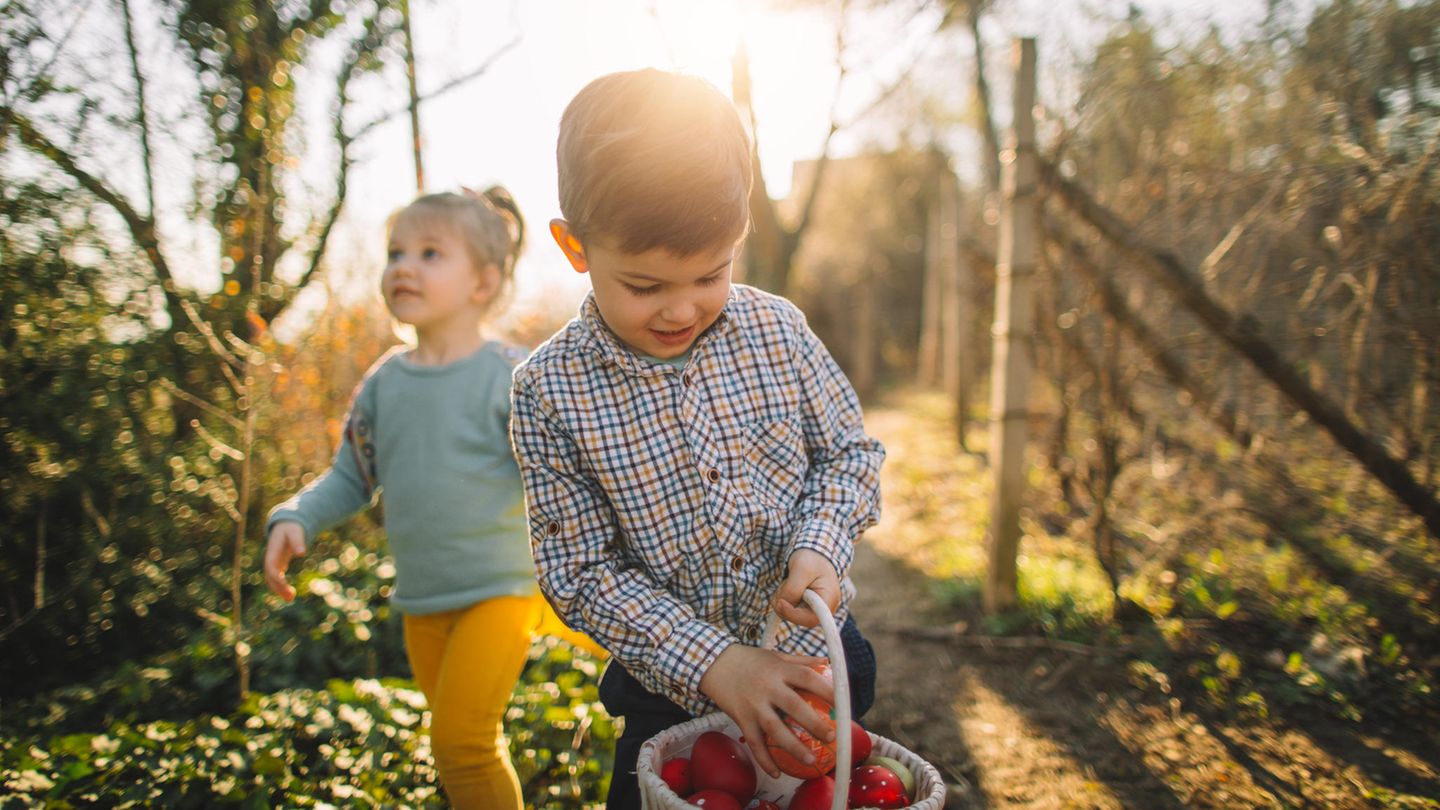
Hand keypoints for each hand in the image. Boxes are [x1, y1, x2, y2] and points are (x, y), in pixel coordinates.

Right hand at [263, 521, 306, 601]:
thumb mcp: (295, 532)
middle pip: (270, 576)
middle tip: (290, 597)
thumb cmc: (291, 528)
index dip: (276, 576)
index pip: (270, 566)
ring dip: (279, 590)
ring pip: (272, 580)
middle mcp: (270, 559)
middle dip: (278, 587)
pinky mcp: (278, 565)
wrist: (286, 525)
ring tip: (291, 598)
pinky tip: (290, 594)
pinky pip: (277, 579)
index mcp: (272, 551)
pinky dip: (281, 586)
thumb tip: (301, 553)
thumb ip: (297, 541)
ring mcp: (273, 563)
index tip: (284, 585)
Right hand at [699, 644, 835, 778]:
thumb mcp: (775, 655)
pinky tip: (776, 772)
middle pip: (794, 707)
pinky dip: (764, 759)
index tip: (843, 703)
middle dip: (814, 723)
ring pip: (775, 729)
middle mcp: (767, 687)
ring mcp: (753, 705)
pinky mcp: (741, 719)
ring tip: (810, 760)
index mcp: (779, 669)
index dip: (826, 690)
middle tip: (831, 737)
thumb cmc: (749, 660)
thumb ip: (800, 660)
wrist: (714, 664)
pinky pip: (754, 743)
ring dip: (793, 747)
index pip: (807, 678)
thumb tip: (827, 662)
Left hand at [773, 548, 840, 627]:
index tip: (780, 602)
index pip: (811, 619)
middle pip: (799, 618)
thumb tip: (782, 605)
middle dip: (785, 603)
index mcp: (829, 599)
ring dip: (783, 598)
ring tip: (789, 581)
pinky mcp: (805, 607)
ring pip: (791, 613)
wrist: (814, 554)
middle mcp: (824, 608)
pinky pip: (789, 609)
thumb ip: (792, 589)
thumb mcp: (801, 569)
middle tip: (783, 585)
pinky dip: (784, 598)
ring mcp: (815, 609)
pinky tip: (788, 586)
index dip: (793, 614)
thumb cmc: (812, 559)